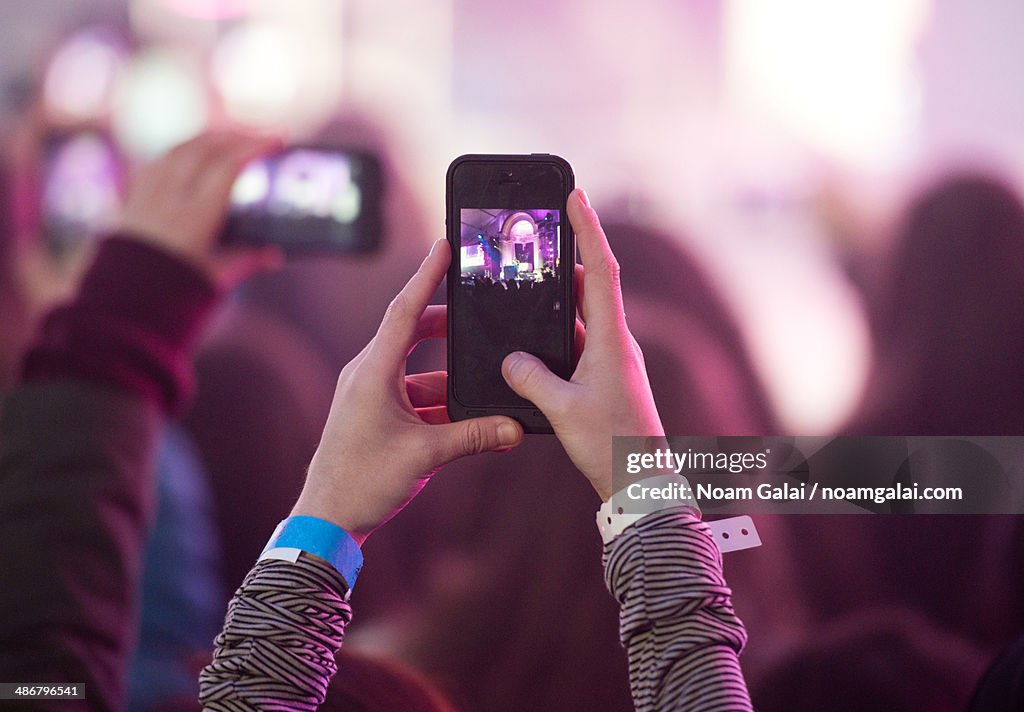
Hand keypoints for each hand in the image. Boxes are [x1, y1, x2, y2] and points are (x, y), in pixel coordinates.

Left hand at [117, 130, 283, 287]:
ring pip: (180, 148)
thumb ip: (247, 259)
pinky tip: (194, 152)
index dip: (255, 148)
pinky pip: (158, 160)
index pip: (227, 167)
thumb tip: (275, 255)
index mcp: (194, 217)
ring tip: (233, 137)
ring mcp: (147, 194)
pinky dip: (182, 150)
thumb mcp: (216, 278)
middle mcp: (169, 198)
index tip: (279, 139)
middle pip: (205, 148)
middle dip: (238, 135)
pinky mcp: (133, 197)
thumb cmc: (170, 295)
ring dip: (210, 137)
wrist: (120, 304)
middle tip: (263, 135)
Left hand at [291, 239, 524, 544]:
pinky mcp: (373, 413)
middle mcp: (368, 373)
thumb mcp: (426, 455)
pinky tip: (466, 417)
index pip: (405, 310)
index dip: (427, 275)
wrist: (326, 518)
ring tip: (483, 382)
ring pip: (417, 369)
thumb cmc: (363, 481)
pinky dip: (438, 400)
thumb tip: (515, 428)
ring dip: (448, 376)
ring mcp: (369, 393)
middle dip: (447, 326)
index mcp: (373, 371)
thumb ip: (475, 437)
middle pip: (412, 332)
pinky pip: (412, 394)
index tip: (445, 245)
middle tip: (480, 316)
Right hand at [501, 189, 663, 500]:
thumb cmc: (610, 445)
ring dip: (561, 294)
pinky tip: (535, 336)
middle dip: (570, 254)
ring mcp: (613, 360)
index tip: (575, 196)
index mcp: (612, 339)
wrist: (639, 481)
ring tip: (531, 278)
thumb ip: (531, 378)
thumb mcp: (561, 410)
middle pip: (593, 284)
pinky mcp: (606, 378)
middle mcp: (616, 342)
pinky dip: (559, 330)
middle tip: (545, 229)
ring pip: (584, 314)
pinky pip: (579, 341)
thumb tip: (511, 359)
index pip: (601, 269)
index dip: (588, 229)